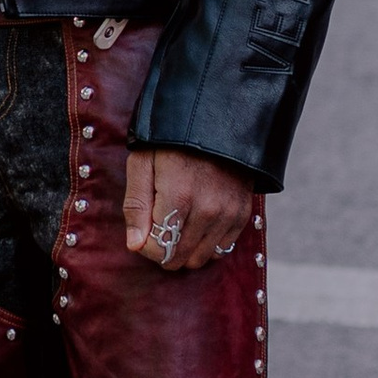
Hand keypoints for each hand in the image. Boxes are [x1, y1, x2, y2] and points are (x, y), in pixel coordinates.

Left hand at [123, 147, 254, 274]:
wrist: (214, 120)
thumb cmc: (171, 141)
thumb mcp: (142, 163)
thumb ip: (136, 206)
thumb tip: (135, 245)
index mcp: (179, 197)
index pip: (159, 249)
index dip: (145, 245)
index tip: (144, 230)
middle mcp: (207, 210)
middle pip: (180, 256)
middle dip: (164, 249)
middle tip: (158, 228)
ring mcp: (228, 213)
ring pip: (201, 258)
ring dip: (186, 249)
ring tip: (178, 226)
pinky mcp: (242, 213)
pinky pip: (222, 248)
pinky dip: (207, 244)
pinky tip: (197, 226)